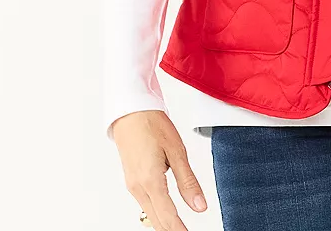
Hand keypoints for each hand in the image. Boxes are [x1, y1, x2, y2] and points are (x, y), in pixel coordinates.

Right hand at [111, 109, 207, 229]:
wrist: (130, 111)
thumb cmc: (152, 124)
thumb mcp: (177, 151)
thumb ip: (188, 182)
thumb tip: (199, 206)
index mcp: (150, 181)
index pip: (167, 217)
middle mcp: (138, 187)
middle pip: (157, 221)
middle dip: (171, 230)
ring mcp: (133, 185)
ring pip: (150, 214)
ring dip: (164, 223)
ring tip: (180, 228)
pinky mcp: (132, 180)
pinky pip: (145, 203)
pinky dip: (157, 212)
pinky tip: (166, 214)